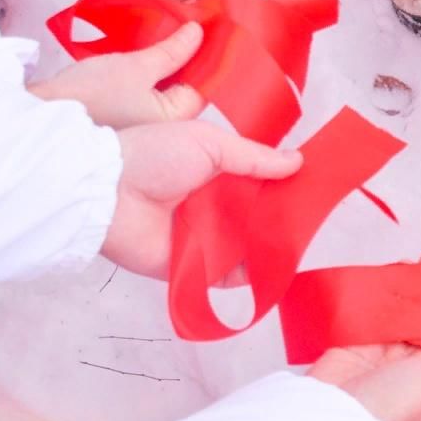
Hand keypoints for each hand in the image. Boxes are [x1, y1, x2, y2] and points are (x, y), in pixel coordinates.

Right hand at [30, 22, 204, 127]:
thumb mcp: (138, 66)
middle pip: (185, 84)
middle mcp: (162, 124)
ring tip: (169, 30)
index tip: (212, 29)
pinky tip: (144, 48)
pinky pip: (145, 87)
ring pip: (164, 84)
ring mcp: (142, 118)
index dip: (209, 56)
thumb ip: (172, 51)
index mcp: (174, 118)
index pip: (204, 84)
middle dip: (188, 57)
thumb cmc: (90, 96)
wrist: (42, 113)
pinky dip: (148, 69)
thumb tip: (198, 33)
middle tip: (191, 24)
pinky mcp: (123, 111)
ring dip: (167, 61)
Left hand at [103, 122, 302, 276]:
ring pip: (247, 247)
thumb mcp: (210, 143)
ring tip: (299, 246)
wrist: (106, 192)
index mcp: (216, 173)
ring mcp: (203, 239)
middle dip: (282, 219)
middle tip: (312, 219)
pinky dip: (249, 278)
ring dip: (270, 247)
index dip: (284, 184)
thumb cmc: (155, 156)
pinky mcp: (191, 269)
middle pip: (256, 217)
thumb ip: (253, 157)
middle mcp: (212, 207)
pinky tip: (274, 272)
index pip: (259, 182)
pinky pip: (226, 277)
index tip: (314, 186)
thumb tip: (298, 163)